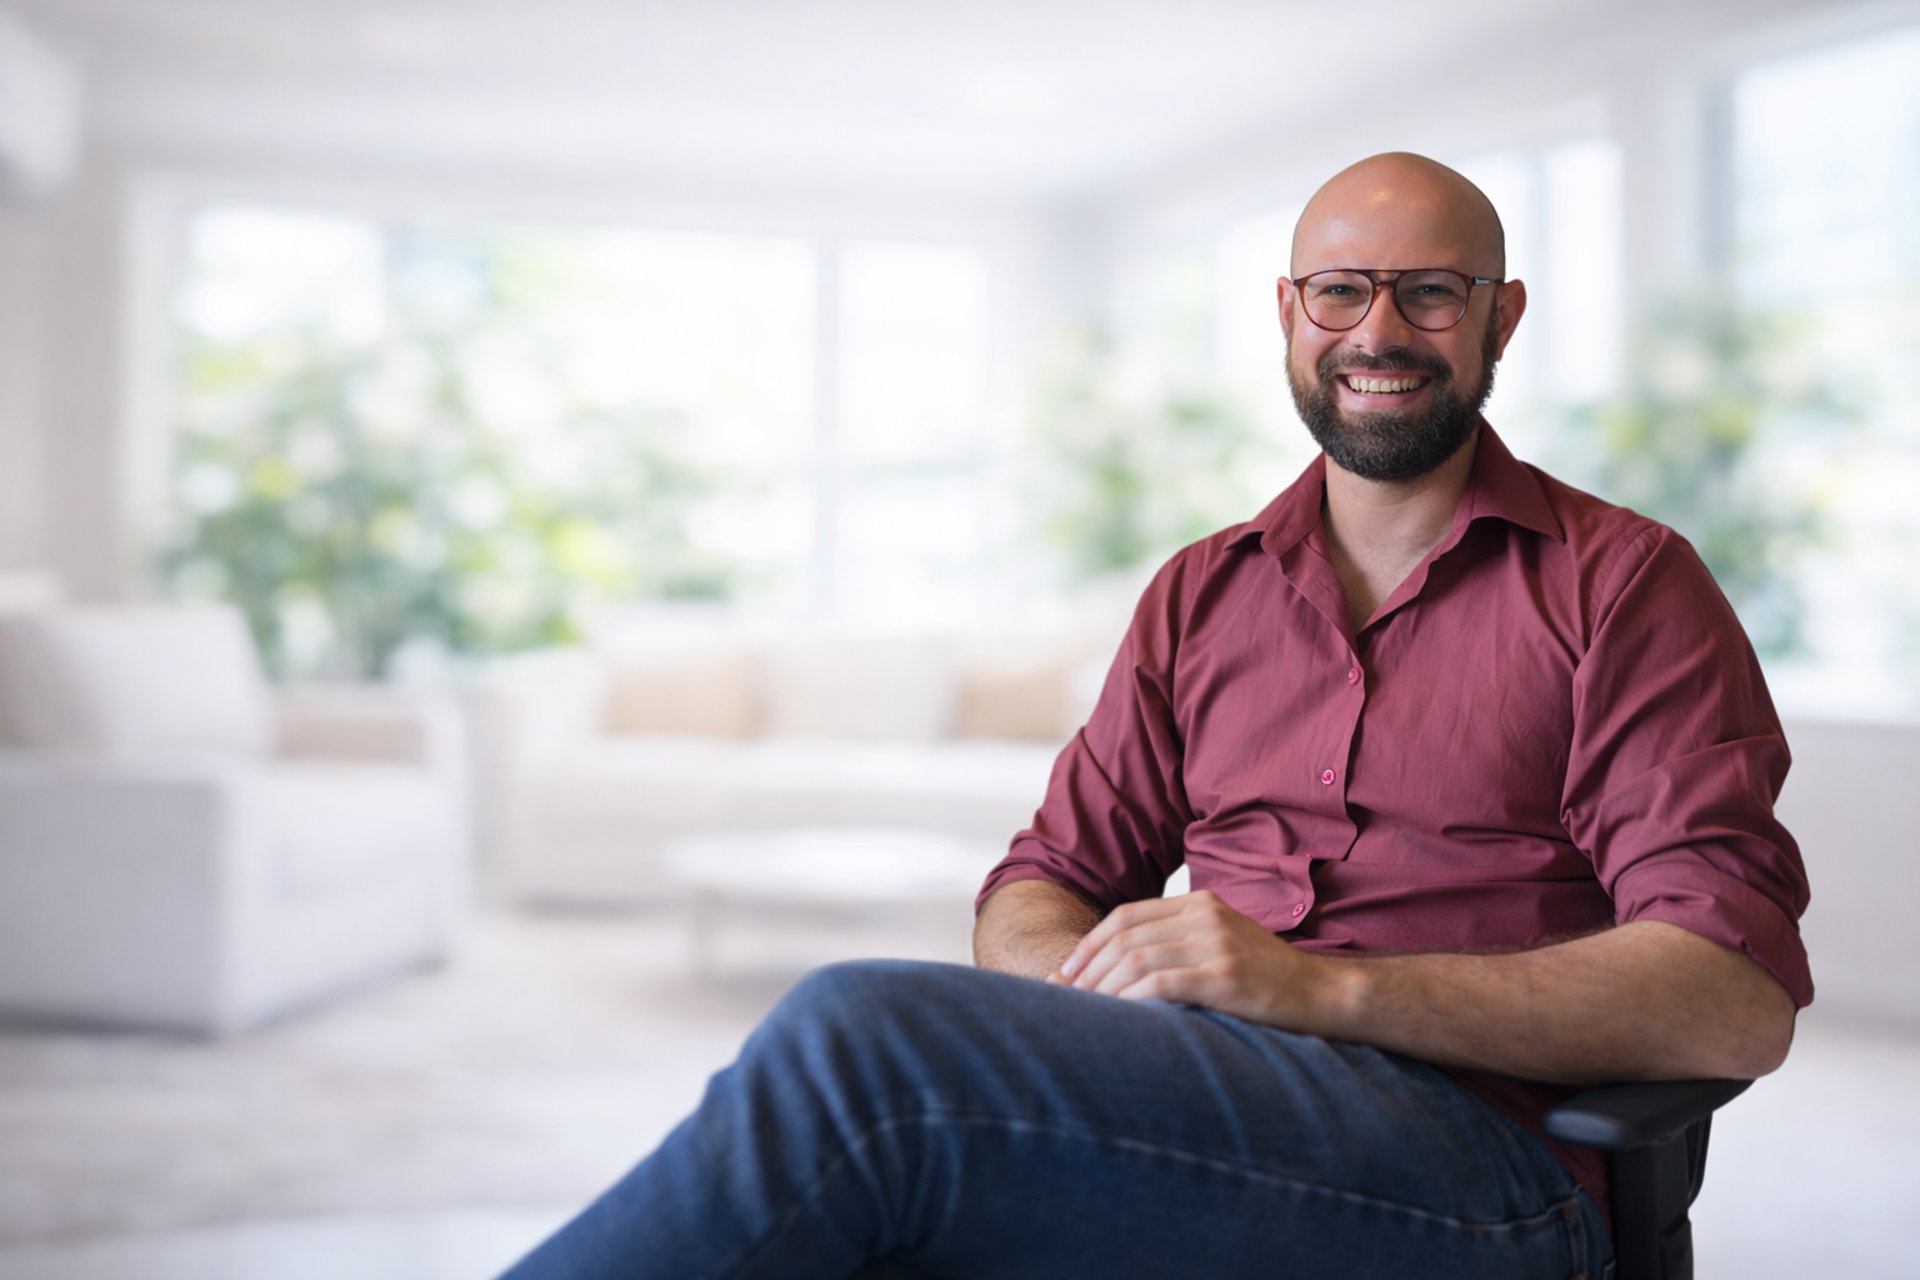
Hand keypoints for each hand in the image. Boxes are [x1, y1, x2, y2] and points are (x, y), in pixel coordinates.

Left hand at [1055, 891, 1333, 1028]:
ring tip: (1082, 1012)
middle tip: (1063, 998)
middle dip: (1086, 968)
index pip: (1127, 916)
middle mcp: (1205, 916)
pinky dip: (1129, 999)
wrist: (1323, 994)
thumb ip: (1178, 944)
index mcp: (1200, 903)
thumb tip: (1119, 969)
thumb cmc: (1267, 979)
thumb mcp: (1222, 944)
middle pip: (1124, 936)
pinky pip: (1160, 983)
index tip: (1066, 973)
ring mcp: (1216, 943)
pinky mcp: (1225, 976)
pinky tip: (1115, 1018)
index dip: (1089, 944)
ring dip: (1101, 988)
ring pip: (1135, 958)